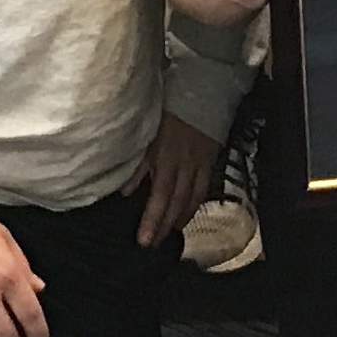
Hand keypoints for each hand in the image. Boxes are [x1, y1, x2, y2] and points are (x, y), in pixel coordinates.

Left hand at [122, 112, 220, 247]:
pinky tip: (187, 213)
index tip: (143, 240)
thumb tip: (126, 191)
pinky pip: (204, 187)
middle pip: (175, 202)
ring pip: (191, 198)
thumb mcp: (149, 133)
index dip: (152, 220)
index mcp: (167, 159)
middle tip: (152, 245)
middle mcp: (186, 166)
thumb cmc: (170, 110)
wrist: (203, 91)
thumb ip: (139, 163)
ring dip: (179, 218)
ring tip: (168, 234)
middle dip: (163, 226)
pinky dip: (195, 204)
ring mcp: (200, 164)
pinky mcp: (210, 160)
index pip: (159, 196)